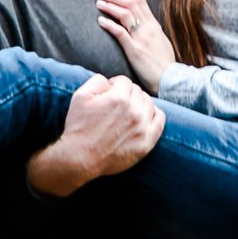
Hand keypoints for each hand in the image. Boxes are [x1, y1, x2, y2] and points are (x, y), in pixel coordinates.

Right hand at [27, 74, 162, 196]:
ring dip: (139, 103)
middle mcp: (134, 111)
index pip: (124, 81)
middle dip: (125, 94)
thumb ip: (97, 81)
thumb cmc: (78, 127)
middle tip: (115, 105)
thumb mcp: (80, 96)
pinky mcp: (146, 142)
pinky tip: (145, 116)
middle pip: (137, 91)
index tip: (108, 94)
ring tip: (127, 111)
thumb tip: (110, 80)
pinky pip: (160, 120)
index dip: (114, 86)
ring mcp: (142, 127)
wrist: (79, 158)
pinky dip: (154, 114)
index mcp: (119, 98)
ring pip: (149, 103)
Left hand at [98, 0, 175, 90]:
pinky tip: (100, 21)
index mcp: (154, 25)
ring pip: (125, 14)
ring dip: (110, 6)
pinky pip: (120, 33)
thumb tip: (143, 26)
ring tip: (99, 3)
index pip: (140, 1)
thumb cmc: (165, 63)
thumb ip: (152, 32)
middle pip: (131, 3)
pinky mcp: (134, 50)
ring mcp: (141, 38)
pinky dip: (109, 24)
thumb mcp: (161, 42)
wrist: (170, 79)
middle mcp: (148, 28)